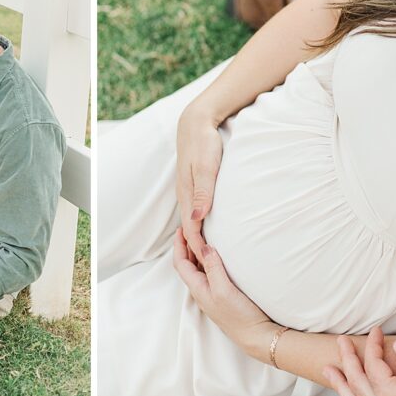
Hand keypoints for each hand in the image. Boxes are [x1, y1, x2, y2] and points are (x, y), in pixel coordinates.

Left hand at [172, 228, 273, 358]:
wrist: (257, 337)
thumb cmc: (240, 316)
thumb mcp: (224, 290)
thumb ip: (213, 268)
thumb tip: (204, 246)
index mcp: (198, 289)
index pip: (181, 263)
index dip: (178, 245)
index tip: (181, 228)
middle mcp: (202, 291)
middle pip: (187, 265)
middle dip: (186, 246)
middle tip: (190, 229)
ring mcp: (212, 294)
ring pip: (198, 269)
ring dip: (197, 253)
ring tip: (202, 238)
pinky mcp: (223, 296)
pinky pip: (209, 274)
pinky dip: (208, 261)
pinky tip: (217, 258)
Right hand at [175, 105, 223, 259]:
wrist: (196, 123)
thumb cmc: (204, 143)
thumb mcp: (207, 167)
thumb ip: (203, 192)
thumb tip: (198, 218)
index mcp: (187, 195)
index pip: (192, 230)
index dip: (200, 249)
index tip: (210, 265)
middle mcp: (185, 196)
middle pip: (190, 230)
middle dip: (197, 251)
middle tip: (210, 273)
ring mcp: (188, 191)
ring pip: (193, 222)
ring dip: (199, 240)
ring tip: (209, 258)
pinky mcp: (194, 186)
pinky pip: (196, 212)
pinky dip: (201, 226)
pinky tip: (209, 230)